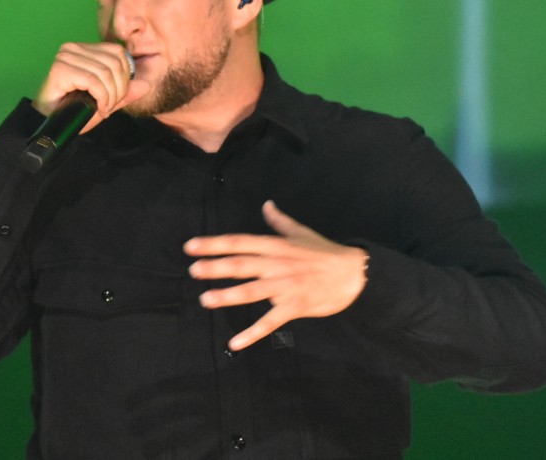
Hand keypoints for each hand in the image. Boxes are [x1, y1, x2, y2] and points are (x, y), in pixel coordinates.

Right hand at [33, 42, 150, 131]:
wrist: (49, 124)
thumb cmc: (73, 110)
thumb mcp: (105, 100)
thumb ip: (125, 92)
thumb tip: (147, 85)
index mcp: (85, 48)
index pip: (118, 53)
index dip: (124, 78)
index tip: (116, 98)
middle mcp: (73, 48)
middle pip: (115, 63)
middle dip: (119, 90)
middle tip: (109, 106)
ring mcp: (66, 56)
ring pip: (106, 73)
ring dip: (110, 97)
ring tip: (103, 109)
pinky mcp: (60, 69)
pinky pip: (94, 81)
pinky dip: (102, 98)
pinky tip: (99, 108)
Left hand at [184, 200, 368, 350]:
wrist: (354, 274)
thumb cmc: (325, 252)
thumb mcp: (301, 232)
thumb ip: (279, 221)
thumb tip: (266, 204)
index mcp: (275, 245)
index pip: (239, 242)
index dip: (214, 244)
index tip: (191, 246)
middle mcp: (276, 264)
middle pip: (241, 265)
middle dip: (215, 267)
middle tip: (193, 270)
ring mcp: (285, 286)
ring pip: (251, 291)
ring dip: (227, 296)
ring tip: (205, 299)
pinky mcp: (294, 306)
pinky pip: (269, 321)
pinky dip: (252, 333)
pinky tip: (235, 342)